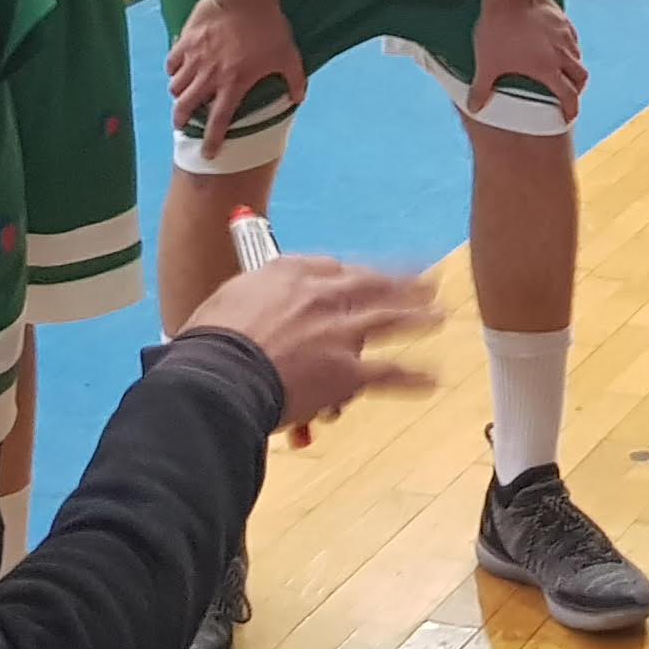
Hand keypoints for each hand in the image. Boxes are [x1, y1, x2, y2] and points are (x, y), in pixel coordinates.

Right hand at [168, 0, 304, 157]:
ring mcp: (194, 58)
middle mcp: (209, 76)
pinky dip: (173, 70)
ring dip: (179, 95)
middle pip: (185, 108)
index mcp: (233, 84)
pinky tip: (178, 70)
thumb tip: (298, 98)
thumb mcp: (289, 55)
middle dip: (182, 121)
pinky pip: (171, 63)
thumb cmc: (269, 26)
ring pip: (176, 87)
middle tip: (183, 124)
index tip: (207, 153)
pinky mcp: (185, 41)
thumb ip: (294, 80)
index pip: (218, 121)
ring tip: (183, 95)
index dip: (211, 141)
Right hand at [182, 254, 439, 433]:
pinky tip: (432, 379)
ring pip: (391, 320)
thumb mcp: (230, 300)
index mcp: (290, 272)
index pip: (334, 268)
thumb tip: (256, 303)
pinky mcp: (348, 371)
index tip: (367, 279)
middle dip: (402, 284)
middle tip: (427, 281)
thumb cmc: (211, 342)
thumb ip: (255, 298)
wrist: (219, 374)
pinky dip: (413, 378)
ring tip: (437, 317)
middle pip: (372, 284)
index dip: (355, 276)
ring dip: (418, 318)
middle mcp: (322, 295)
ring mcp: (339, 332)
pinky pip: (389, 374)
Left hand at [467, 0, 585, 123]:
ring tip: (562, 69)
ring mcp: (564, 34)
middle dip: (577, 88)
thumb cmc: (497, 31)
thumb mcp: (486, 64)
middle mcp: (562, 54)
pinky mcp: (562, 18)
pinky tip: (557, 43)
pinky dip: (569, 46)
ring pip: (578, 56)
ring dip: (573, 67)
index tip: (569, 117)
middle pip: (581, 77)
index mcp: (548, 69)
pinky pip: (572, 37)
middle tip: (569, 93)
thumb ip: (481, 89)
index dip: (571, 110)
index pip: (569, 97)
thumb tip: (474, 108)